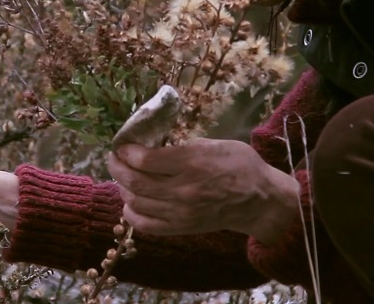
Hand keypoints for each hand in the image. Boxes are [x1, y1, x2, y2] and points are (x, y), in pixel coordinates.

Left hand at [108, 139, 299, 243]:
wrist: (259, 201)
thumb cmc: (239, 165)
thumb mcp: (213, 143)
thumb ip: (181, 146)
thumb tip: (151, 144)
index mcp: (192, 164)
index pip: (145, 160)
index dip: (126, 151)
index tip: (122, 145)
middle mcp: (183, 190)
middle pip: (135, 181)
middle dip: (117, 167)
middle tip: (114, 158)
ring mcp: (181, 213)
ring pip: (136, 202)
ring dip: (122, 187)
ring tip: (122, 177)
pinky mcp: (181, 228)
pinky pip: (146, 225)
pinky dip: (131, 213)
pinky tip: (130, 202)